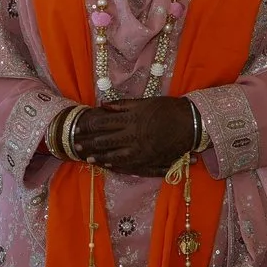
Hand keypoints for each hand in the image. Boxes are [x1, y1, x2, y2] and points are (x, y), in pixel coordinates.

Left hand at [69, 96, 201, 177]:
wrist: (190, 123)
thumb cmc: (168, 108)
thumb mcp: (146, 101)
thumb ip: (124, 105)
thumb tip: (103, 106)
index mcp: (131, 118)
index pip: (103, 124)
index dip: (89, 127)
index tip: (78, 129)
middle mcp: (133, 135)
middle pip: (105, 141)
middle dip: (89, 144)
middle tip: (76, 146)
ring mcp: (140, 150)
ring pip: (114, 155)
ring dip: (99, 157)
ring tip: (88, 159)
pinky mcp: (148, 159)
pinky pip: (128, 165)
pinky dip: (115, 165)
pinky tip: (107, 165)